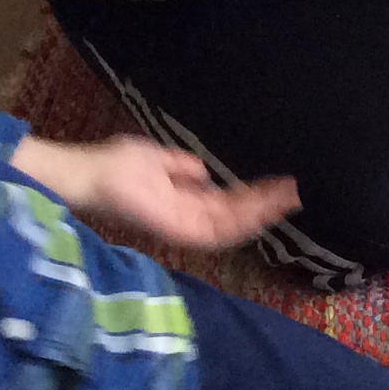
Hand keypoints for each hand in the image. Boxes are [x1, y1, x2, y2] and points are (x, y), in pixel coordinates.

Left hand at [12, 136, 297, 250]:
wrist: (88, 174)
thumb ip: (182, 168)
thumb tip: (205, 173)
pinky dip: (244, 218)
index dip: (256, 197)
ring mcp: (183, 227)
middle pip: (237, 219)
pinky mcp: (177, 230)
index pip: (228, 205)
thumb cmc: (115, 164)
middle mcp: (188, 219)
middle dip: (268, 207)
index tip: (285, 182)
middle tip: (300, 192)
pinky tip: (265, 204)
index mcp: (184, 203)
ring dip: (263, 213)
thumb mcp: (158, 159)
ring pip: (234, 227)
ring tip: (292, 196)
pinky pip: (218, 230)